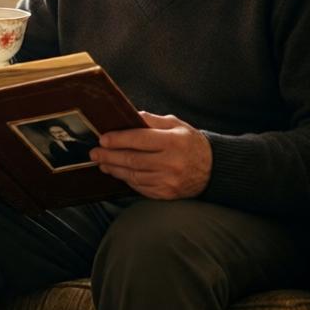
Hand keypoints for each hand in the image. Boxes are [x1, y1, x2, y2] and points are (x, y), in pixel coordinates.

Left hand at [90, 111, 211, 199]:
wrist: (214, 169)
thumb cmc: (191, 143)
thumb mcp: (176, 125)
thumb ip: (152, 120)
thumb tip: (130, 115)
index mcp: (173, 142)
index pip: (139, 139)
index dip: (118, 139)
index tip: (103, 139)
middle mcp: (171, 163)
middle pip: (132, 159)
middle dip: (109, 156)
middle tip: (95, 153)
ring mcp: (169, 181)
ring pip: (134, 176)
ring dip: (114, 169)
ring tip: (103, 163)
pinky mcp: (167, 194)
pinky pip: (141, 188)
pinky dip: (127, 180)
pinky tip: (119, 173)